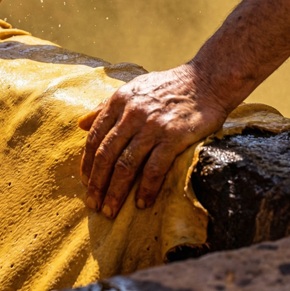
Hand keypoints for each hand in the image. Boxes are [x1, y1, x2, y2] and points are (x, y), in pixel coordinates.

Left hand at [78, 64, 228, 218]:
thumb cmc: (169, 86)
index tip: (85, 182)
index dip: (87, 163)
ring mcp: (152, 126)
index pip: (95, 137)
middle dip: (97, 184)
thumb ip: (106, 107)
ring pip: (126, 165)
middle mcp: (131, 114)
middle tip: (93, 204)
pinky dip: (146, 189)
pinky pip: (154, 169)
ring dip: (115, 192)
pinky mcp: (174, 137)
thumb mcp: (133, 88)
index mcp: (119, 101)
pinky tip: (142, 203)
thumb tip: (80, 124)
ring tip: (110, 210)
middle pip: (106, 155)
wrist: (208, 80)